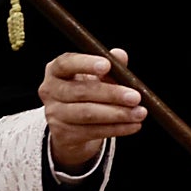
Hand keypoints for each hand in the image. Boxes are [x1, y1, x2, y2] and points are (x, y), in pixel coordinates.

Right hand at [38, 48, 146, 171]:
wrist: (72, 124)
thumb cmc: (87, 89)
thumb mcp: (97, 75)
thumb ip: (110, 65)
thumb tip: (120, 55)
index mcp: (56, 70)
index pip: (66, 63)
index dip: (86, 63)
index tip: (107, 65)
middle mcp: (50, 91)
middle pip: (81, 91)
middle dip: (112, 94)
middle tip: (136, 97)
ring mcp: (54, 114)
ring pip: (88, 114)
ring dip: (118, 114)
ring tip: (139, 113)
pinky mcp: (63, 135)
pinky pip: (93, 131)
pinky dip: (116, 128)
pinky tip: (133, 125)